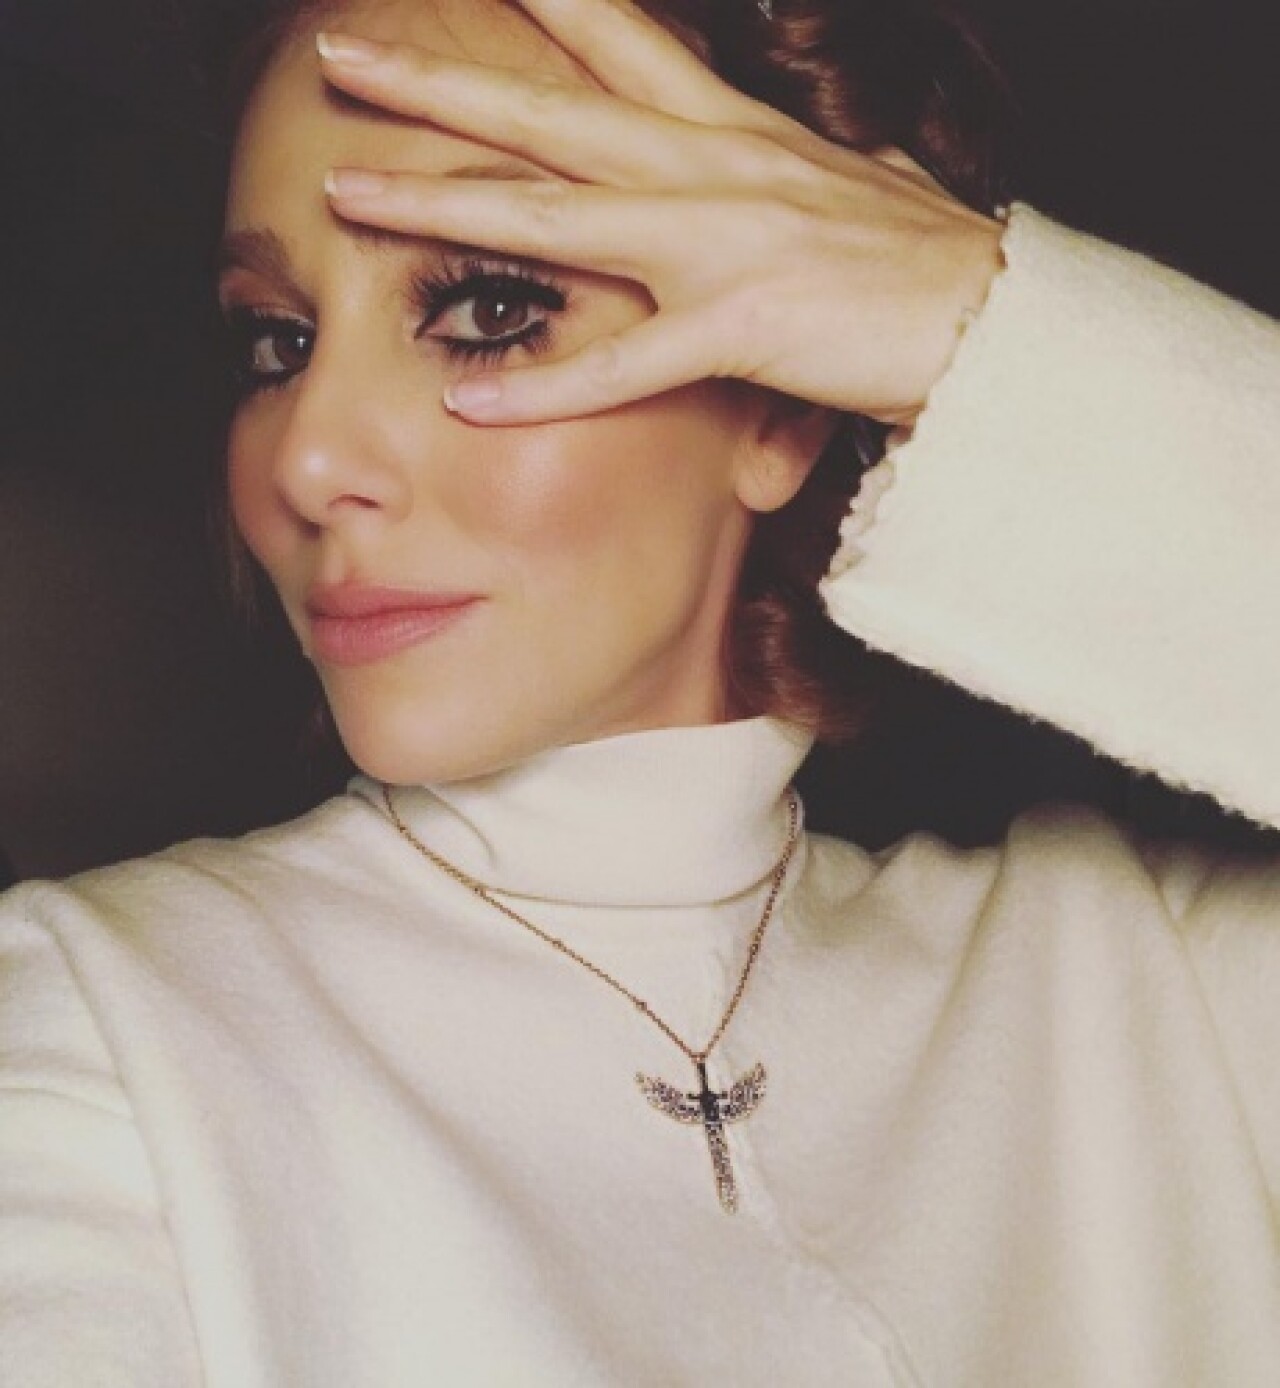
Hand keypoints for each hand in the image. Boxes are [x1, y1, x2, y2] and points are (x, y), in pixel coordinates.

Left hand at [318, 0, 1005, 427]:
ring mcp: (723, 242)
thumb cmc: (923, 265)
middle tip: (343, 51)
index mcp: (737, 134)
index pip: (623, 42)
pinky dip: (547, 387)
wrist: (1000, 320)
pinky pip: (624, 363)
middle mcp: (715, 168)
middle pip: (551, 114)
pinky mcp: (743, 324)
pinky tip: (473, 399)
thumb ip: (790, 182)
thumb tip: (784, 180)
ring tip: (346, 192)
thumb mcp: (846, 192)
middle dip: (440, 82)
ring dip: (443, 204)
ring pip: (555, 218)